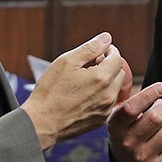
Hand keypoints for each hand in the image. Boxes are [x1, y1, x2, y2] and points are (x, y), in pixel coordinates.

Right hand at [23, 33, 126, 150]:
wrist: (41, 123)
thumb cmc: (50, 92)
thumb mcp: (66, 61)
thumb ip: (90, 48)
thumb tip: (106, 38)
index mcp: (102, 78)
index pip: (117, 57)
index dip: (108, 50)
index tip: (98, 51)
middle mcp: (108, 94)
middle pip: (119, 72)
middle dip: (109, 65)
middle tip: (91, 64)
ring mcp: (106, 109)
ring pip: (115, 88)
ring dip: (107, 80)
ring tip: (86, 79)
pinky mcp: (101, 119)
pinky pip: (109, 102)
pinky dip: (102, 94)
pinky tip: (85, 94)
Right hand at [107, 81, 161, 161]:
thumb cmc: (126, 130)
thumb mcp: (118, 115)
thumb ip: (128, 97)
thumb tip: (142, 79)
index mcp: (116, 127)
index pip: (131, 108)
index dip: (149, 94)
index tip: (161, 87)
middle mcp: (126, 143)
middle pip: (156, 118)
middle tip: (161, 106)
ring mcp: (141, 157)